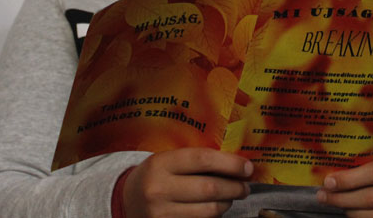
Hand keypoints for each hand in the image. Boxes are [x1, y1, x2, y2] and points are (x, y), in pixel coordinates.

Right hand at [122, 148, 252, 217]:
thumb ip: (194, 160)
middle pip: (209, 188)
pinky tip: (216, 208)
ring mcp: (160, 214)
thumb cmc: (154, 176)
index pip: (203, 159)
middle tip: (245, 185)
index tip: (247, 167)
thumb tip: (235, 163)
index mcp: (160, 163)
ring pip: (208, 211)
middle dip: (234, 187)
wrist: (124, 200)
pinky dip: (213, 216)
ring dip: (226, 204)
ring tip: (232, 197)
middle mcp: (159, 189)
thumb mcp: (166, 160)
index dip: (230, 163)